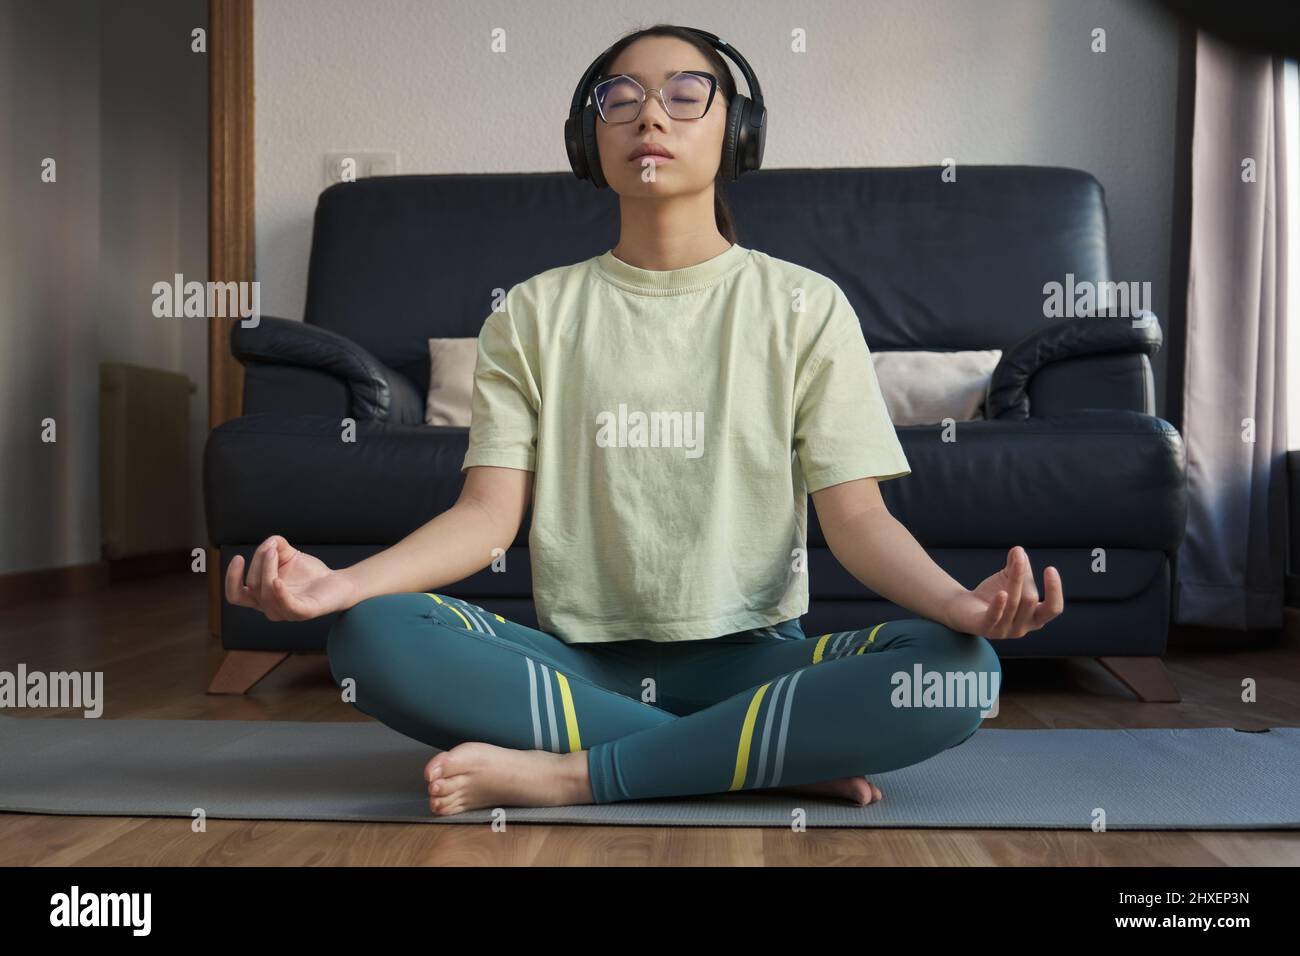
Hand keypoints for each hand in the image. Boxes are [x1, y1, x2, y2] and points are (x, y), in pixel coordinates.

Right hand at [225, 535, 358, 621]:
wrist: (337, 582)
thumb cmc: (308, 572)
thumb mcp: (287, 554)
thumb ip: (273, 545)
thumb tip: (268, 544)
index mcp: (261, 597)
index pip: (236, 595)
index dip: (231, 578)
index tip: (238, 558)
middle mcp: (270, 607)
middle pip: (252, 587)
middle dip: (258, 564)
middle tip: (271, 548)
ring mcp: (286, 612)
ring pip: (266, 594)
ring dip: (267, 569)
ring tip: (275, 552)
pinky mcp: (304, 612)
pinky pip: (287, 606)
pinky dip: (279, 594)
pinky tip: (278, 581)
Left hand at [942, 546, 1063, 638]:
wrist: (963, 608)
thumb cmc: (992, 594)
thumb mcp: (1007, 579)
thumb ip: (1016, 566)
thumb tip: (1019, 550)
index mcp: (1034, 618)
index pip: (1053, 609)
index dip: (1054, 590)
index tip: (1050, 569)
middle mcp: (1022, 628)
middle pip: (1030, 601)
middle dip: (1025, 577)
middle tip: (1019, 558)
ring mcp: (1004, 631)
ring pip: (1013, 604)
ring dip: (1015, 580)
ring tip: (1016, 561)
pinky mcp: (986, 628)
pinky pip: (995, 616)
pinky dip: (999, 604)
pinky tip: (1001, 593)